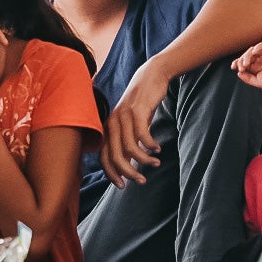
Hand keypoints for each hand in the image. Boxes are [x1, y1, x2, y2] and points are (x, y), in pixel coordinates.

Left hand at [102, 62, 167, 186]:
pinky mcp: (137, 110)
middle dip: (128, 172)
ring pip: (129, 147)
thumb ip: (127, 142)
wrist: (150, 76)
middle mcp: (112, 123)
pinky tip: (157, 148)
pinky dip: (150, 145)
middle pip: (115, 155)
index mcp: (108, 128)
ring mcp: (124, 116)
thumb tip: (127, 165)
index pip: (104, 157)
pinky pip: (142, 134)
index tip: (123, 186)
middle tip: (141, 181)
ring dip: (143, 160)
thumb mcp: (131, 124)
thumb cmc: (141, 104)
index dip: (111, 173)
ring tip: (155, 163)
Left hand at [232, 43, 261, 91]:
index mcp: (253, 65)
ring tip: (246, 63)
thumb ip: (247, 78)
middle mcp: (258, 59)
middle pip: (246, 54)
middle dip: (241, 60)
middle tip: (242, 67)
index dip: (236, 62)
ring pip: (253, 49)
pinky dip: (258, 47)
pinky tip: (254, 53)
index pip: (242, 60)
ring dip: (247, 55)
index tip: (233, 67)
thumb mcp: (256, 82)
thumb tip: (238, 72)